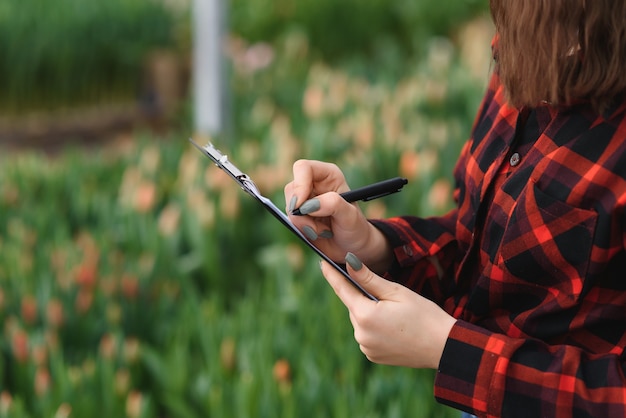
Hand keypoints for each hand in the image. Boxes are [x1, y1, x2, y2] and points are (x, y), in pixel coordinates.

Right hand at [284, 160, 391, 271]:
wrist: (352, 247)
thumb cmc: (355, 227)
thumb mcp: (350, 215)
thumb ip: (333, 204)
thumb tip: (309, 205)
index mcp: (328, 175)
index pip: (303, 168)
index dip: (299, 185)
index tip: (300, 206)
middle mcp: (314, 184)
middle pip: (292, 189)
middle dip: (301, 212)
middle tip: (318, 226)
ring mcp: (305, 199)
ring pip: (289, 207)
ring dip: (304, 224)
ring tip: (324, 231)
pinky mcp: (299, 214)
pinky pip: (290, 220)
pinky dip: (302, 229)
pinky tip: (317, 233)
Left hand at [320, 253, 455, 368]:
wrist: (443, 347)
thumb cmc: (424, 314)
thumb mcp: (396, 291)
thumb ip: (368, 278)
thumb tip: (348, 263)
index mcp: (365, 315)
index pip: (342, 289)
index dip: (332, 274)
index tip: (322, 262)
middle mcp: (360, 334)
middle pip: (354, 306)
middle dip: (363, 296)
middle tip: (386, 294)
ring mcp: (365, 347)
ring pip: (360, 320)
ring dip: (369, 312)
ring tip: (395, 313)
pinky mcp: (372, 355)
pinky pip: (366, 335)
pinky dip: (374, 327)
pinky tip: (394, 327)